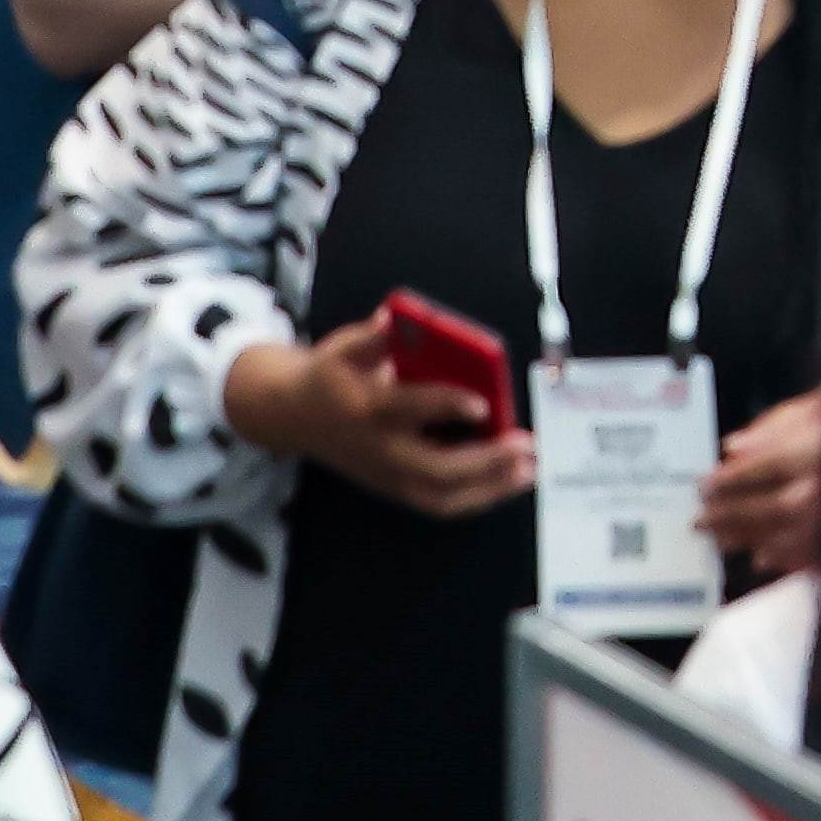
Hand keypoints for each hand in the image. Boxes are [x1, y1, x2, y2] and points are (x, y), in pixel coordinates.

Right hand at [229, 309, 537, 515]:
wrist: (293, 415)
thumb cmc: (330, 374)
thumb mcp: (341, 346)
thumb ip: (370, 337)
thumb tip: (392, 319)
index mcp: (366, 408)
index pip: (408, 410)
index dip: (445, 406)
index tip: (481, 403)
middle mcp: (378, 449)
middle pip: (434, 468)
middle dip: (483, 462)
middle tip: (524, 446)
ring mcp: (386, 475)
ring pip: (441, 496)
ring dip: (488, 488)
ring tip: (527, 470)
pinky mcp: (394, 487)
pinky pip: (439, 501)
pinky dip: (477, 496)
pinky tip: (507, 481)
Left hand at [699, 384, 820, 580]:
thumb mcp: (817, 407)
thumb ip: (775, 426)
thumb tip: (731, 449)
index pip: (767, 466)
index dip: (731, 479)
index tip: (702, 486)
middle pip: (772, 507)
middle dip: (731, 514)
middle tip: (699, 520)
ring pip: (787, 536)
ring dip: (747, 538)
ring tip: (718, 538)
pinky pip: (813, 557)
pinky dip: (782, 559)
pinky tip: (760, 557)